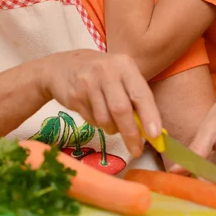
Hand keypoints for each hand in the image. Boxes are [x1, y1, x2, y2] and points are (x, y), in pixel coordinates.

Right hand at [39, 49, 161, 157]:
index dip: (149, 116)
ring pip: (105, 119)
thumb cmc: (100, 73)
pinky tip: (95, 112)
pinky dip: (97, 124)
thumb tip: (151, 130)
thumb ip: (135, 97)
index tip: (155, 135)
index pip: (140, 93)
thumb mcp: (120, 75)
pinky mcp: (74, 96)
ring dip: (112, 128)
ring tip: (111, 123)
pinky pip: (91, 120)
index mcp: (124, 64)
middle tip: (137, 150)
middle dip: (131, 133)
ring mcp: (88, 83)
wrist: (60, 66)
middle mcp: (106, 71)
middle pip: (121, 109)